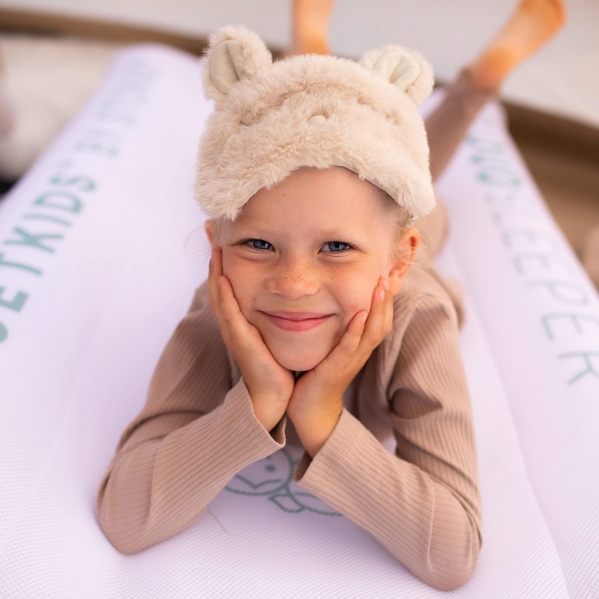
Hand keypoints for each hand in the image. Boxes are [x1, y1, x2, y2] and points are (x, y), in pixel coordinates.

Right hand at [208, 247, 294, 431]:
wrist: (276, 395)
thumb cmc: (278, 362)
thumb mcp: (275, 329)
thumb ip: (277, 309)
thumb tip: (290, 286)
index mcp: (240, 317)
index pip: (227, 281)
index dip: (223, 257)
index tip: (221, 231)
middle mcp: (233, 322)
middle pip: (217, 282)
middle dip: (214, 255)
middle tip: (209, 226)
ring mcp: (234, 331)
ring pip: (219, 295)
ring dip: (214, 270)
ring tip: (213, 244)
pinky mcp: (242, 342)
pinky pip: (230, 315)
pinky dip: (224, 296)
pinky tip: (223, 278)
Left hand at [287, 277, 393, 456]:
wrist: (310, 411)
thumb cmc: (317, 378)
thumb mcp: (331, 351)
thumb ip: (336, 334)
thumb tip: (331, 308)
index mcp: (359, 350)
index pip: (380, 323)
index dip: (385, 303)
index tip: (385, 280)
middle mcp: (360, 354)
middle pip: (381, 325)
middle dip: (385, 301)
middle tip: (386, 278)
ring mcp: (350, 362)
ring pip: (371, 333)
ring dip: (377, 310)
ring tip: (380, 289)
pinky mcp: (336, 368)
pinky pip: (350, 347)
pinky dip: (356, 330)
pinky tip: (359, 314)